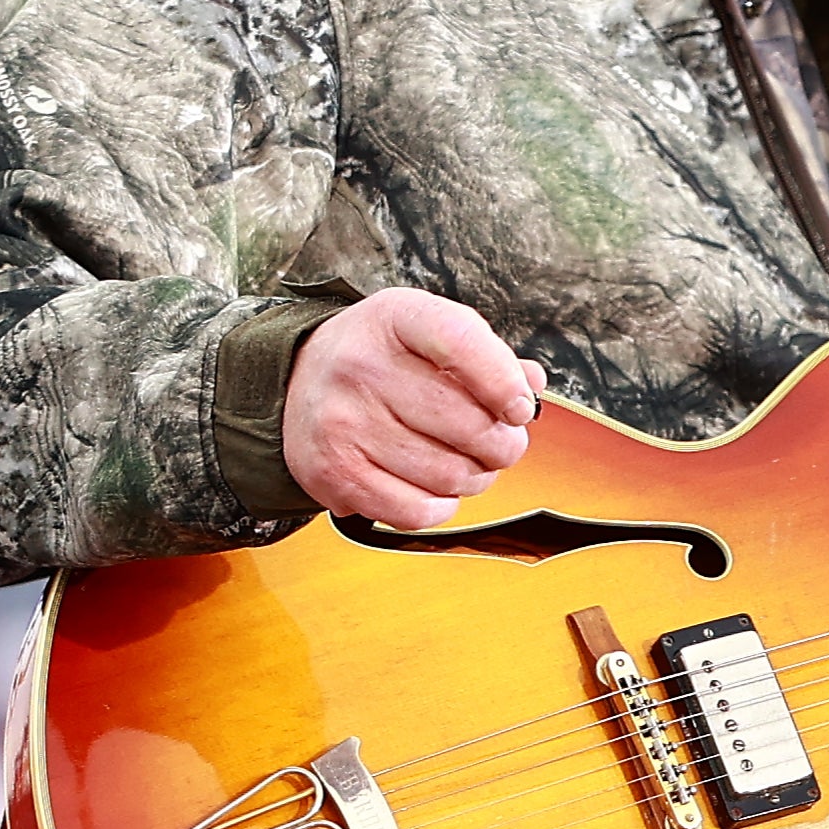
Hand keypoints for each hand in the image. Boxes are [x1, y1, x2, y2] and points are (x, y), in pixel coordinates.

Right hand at [281, 289, 543, 531]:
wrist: (297, 383)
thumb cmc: (381, 357)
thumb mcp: (427, 331)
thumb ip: (484, 354)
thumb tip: (531, 383)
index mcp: (395, 317)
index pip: (460, 340)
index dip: (503, 381)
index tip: (520, 408)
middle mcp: (361, 365)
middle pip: (466, 423)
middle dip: (503, 445)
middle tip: (502, 446)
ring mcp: (343, 421)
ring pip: (447, 474)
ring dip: (475, 479)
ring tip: (470, 467)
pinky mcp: (334, 472)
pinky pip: (414, 510)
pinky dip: (440, 507)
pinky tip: (437, 490)